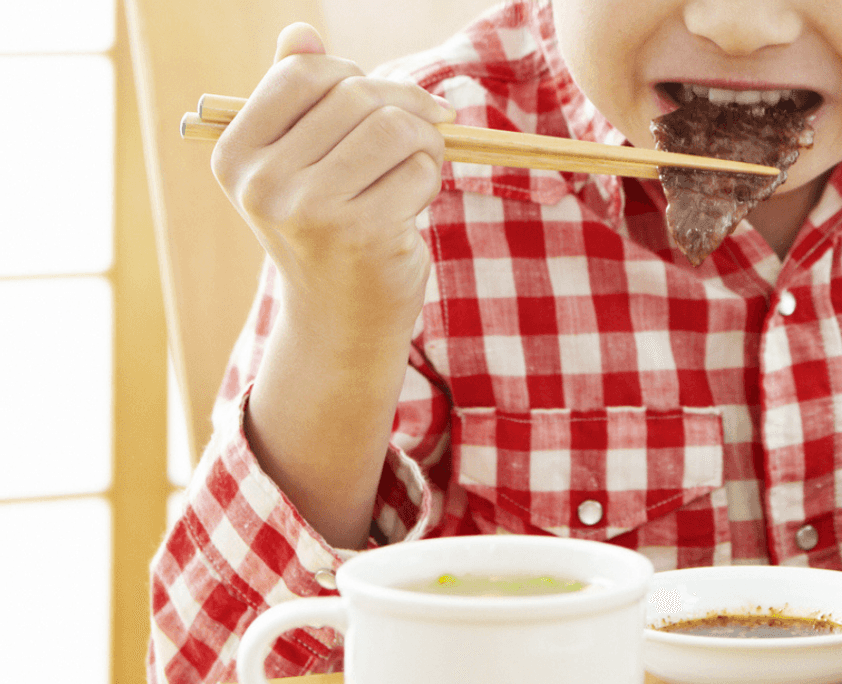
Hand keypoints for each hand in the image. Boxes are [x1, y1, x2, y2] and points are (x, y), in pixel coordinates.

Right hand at [211, 22, 453, 342]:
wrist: (341, 319)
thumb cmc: (326, 230)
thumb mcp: (298, 164)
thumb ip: (296, 98)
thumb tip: (301, 31)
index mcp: (236, 155)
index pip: (303, 72)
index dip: (355, 76)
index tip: (380, 102)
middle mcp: (262, 184)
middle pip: (356, 95)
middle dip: (403, 107)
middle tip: (420, 136)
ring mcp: (310, 211)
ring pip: (394, 128)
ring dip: (424, 142)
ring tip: (418, 168)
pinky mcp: (362, 234)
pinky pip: (419, 170)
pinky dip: (430, 180)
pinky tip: (413, 206)